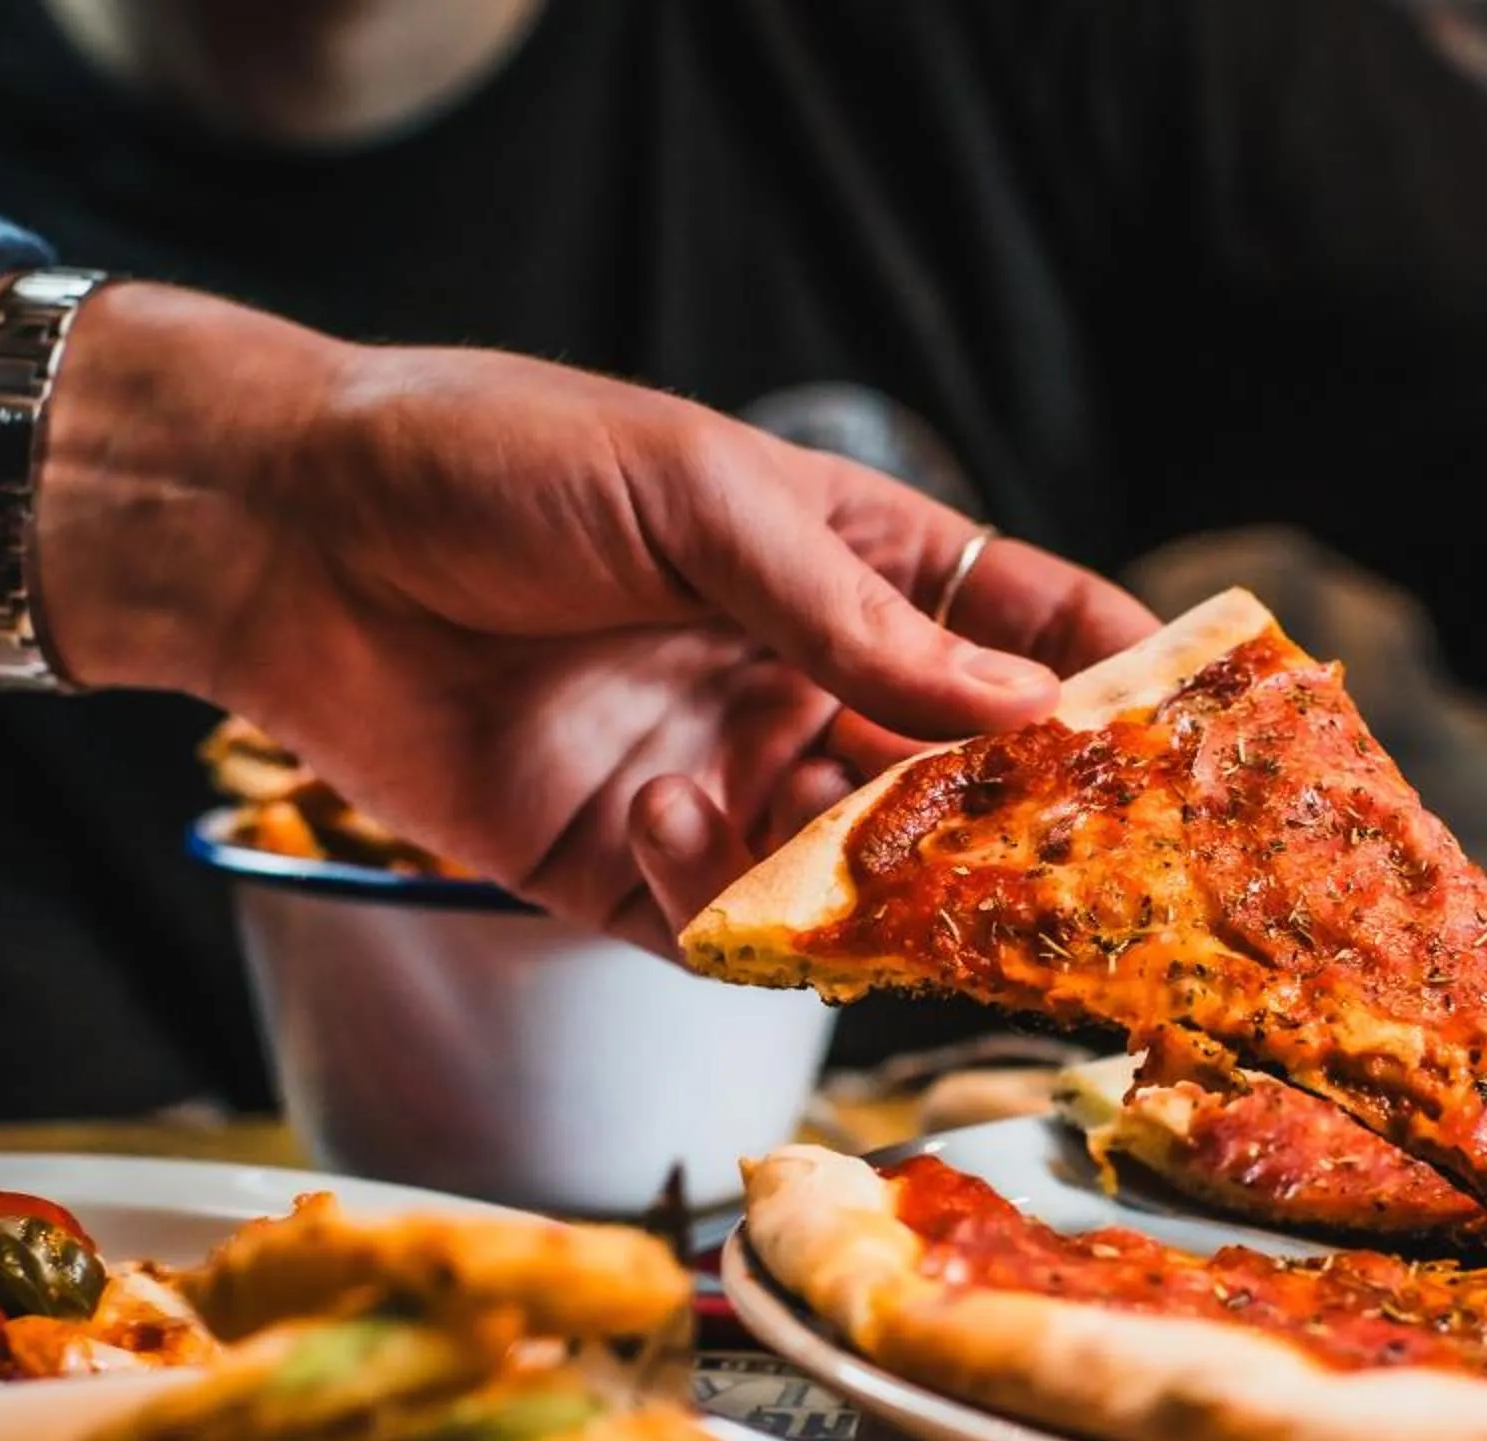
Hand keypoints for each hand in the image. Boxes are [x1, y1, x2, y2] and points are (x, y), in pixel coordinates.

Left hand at [0, 282, 1156, 952]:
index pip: (1010, 624)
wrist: (285, 534)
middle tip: (1109, 866)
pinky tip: (701, 842)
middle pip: (958, 773)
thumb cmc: (498, 462)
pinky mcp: (627, 873)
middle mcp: (796, 684)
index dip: (1108, 670)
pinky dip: (746, 917)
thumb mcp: (703, 504)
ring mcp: (721, 782)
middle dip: (1034, 818)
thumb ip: (857, 620)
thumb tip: (1030, 708)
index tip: (1200, 721)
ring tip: (948, 904)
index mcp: (837, 567)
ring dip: (911, 894)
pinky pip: (731, 933)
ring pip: (865, 873)